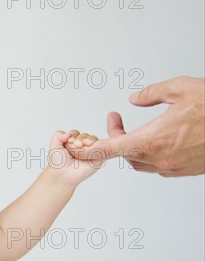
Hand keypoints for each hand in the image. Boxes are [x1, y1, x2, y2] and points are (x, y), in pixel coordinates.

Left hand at [48, 130, 100, 187]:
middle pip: (85, 135)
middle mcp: (82, 147)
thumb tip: (68, 133)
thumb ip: (58, 135)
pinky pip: (100, 146)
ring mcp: (90, 151)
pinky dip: (94, 146)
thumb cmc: (59, 163)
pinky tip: (87, 150)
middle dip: (80, 138)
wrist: (63, 175)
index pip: (76, 133)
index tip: (68, 141)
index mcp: (72, 144)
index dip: (73, 135)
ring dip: (86, 140)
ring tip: (80, 147)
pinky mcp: (98, 157)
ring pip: (93, 139)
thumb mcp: (54, 146)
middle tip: (75, 145)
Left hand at [71, 76, 204, 176]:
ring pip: (139, 162)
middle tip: (116, 121)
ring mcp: (173, 167)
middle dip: (114, 139)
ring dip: (131, 148)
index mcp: (153, 139)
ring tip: (135, 129)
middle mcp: (160, 158)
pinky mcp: (184, 171)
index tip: (75, 148)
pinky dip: (150, 154)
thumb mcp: (181, 88)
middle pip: (123, 155)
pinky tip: (157, 139)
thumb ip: (153, 93)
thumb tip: (135, 99)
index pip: (109, 149)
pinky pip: (157, 166)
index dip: (89, 149)